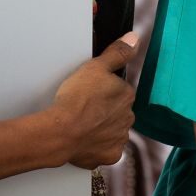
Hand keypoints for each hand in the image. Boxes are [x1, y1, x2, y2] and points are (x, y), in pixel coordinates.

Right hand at [49, 31, 137, 167]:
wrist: (61, 132)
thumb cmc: (75, 99)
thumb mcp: (95, 66)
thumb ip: (117, 53)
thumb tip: (134, 39)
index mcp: (126, 96)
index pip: (119, 90)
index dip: (103, 90)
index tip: (90, 93)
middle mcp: (128, 118)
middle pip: (117, 111)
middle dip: (104, 110)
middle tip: (84, 108)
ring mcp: (119, 139)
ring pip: (112, 130)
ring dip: (101, 128)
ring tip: (81, 124)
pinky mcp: (109, 156)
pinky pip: (105, 149)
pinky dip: (96, 146)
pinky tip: (83, 139)